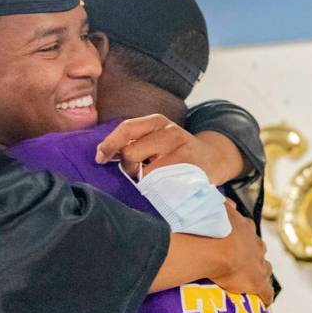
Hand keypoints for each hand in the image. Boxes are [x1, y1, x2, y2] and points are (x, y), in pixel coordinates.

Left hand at [96, 115, 241, 183]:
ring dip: (143, 181)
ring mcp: (182, 152)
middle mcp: (171, 132)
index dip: (109, 144)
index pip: (127, 128)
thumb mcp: (157, 137)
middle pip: (132, 153)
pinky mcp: (191, 172)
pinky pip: (162, 186)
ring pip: (146, 173)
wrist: (212, 159)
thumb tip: (102, 154)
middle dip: (128, 168)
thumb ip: (134, 142)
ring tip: (152, 181)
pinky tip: (162, 189)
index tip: (100, 158)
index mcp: (158, 122)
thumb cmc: (175, 150)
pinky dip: (157, 191)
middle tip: (136, 173)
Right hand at [211, 200, 273, 305]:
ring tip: (251, 279)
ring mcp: (259, 264)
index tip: (236, 241)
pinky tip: (265, 301)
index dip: (242, 237)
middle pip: (259, 250)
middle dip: (253, 254)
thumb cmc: (212, 228)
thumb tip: (227, 202)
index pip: (248, 231)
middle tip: (242, 261)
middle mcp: (255, 244)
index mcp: (245, 228)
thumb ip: (223, 206)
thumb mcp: (216, 209)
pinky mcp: (258, 282)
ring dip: (260, 272)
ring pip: (265, 268)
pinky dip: (266, 295)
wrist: (216, 248)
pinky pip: (266, 291)